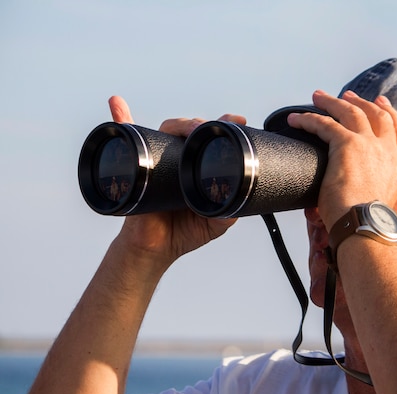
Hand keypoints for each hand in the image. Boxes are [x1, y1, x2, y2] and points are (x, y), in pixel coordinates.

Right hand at [108, 96, 244, 264]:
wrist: (155, 248)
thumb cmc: (185, 232)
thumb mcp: (215, 223)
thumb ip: (229, 211)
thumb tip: (240, 199)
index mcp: (200, 166)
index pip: (213, 141)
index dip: (225, 126)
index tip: (238, 119)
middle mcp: (181, 158)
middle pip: (191, 130)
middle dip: (202, 124)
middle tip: (209, 129)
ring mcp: (158, 159)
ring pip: (167, 130)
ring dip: (178, 123)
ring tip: (188, 127)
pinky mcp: (136, 165)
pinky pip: (126, 138)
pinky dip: (120, 117)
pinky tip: (117, 103)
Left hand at [287, 90, 396, 226]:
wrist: (364, 224)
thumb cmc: (366, 222)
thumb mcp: (380, 199)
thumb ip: (374, 184)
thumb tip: (356, 188)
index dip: (390, 113)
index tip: (382, 103)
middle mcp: (387, 149)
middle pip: (376, 115)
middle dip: (361, 102)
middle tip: (347, 95)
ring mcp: (369, 144)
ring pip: (351, 112)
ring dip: (332, 102)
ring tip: (318, 97)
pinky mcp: (346, 144)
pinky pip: (325, 123)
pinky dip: (309, 119)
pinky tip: (296, 119)